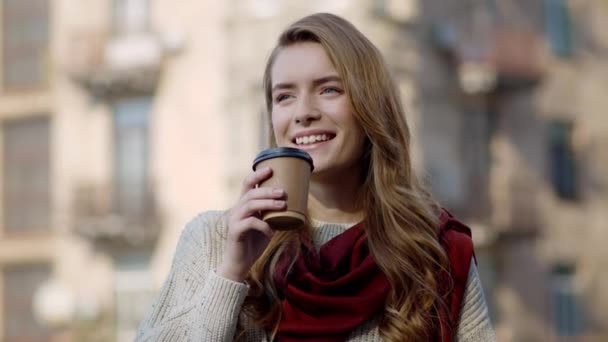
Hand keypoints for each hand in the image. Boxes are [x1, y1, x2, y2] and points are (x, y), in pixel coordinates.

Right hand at [217, 167, 284, 281]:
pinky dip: (263, 226)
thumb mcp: (266, 225)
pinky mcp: (235, 232)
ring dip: (267, 203)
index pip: (247, 184)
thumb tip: (294, 206)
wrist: (240, 264)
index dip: (257, 175)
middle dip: (268, 190)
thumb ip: (273, 215)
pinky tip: (271, 231)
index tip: (271, 169)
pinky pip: (250, 223)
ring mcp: (234, 220)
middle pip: (251, 192)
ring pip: (250, 204)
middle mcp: (237, 209)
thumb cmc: (254, 243)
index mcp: (244, 205)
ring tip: (282, 205)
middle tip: (283, 192)